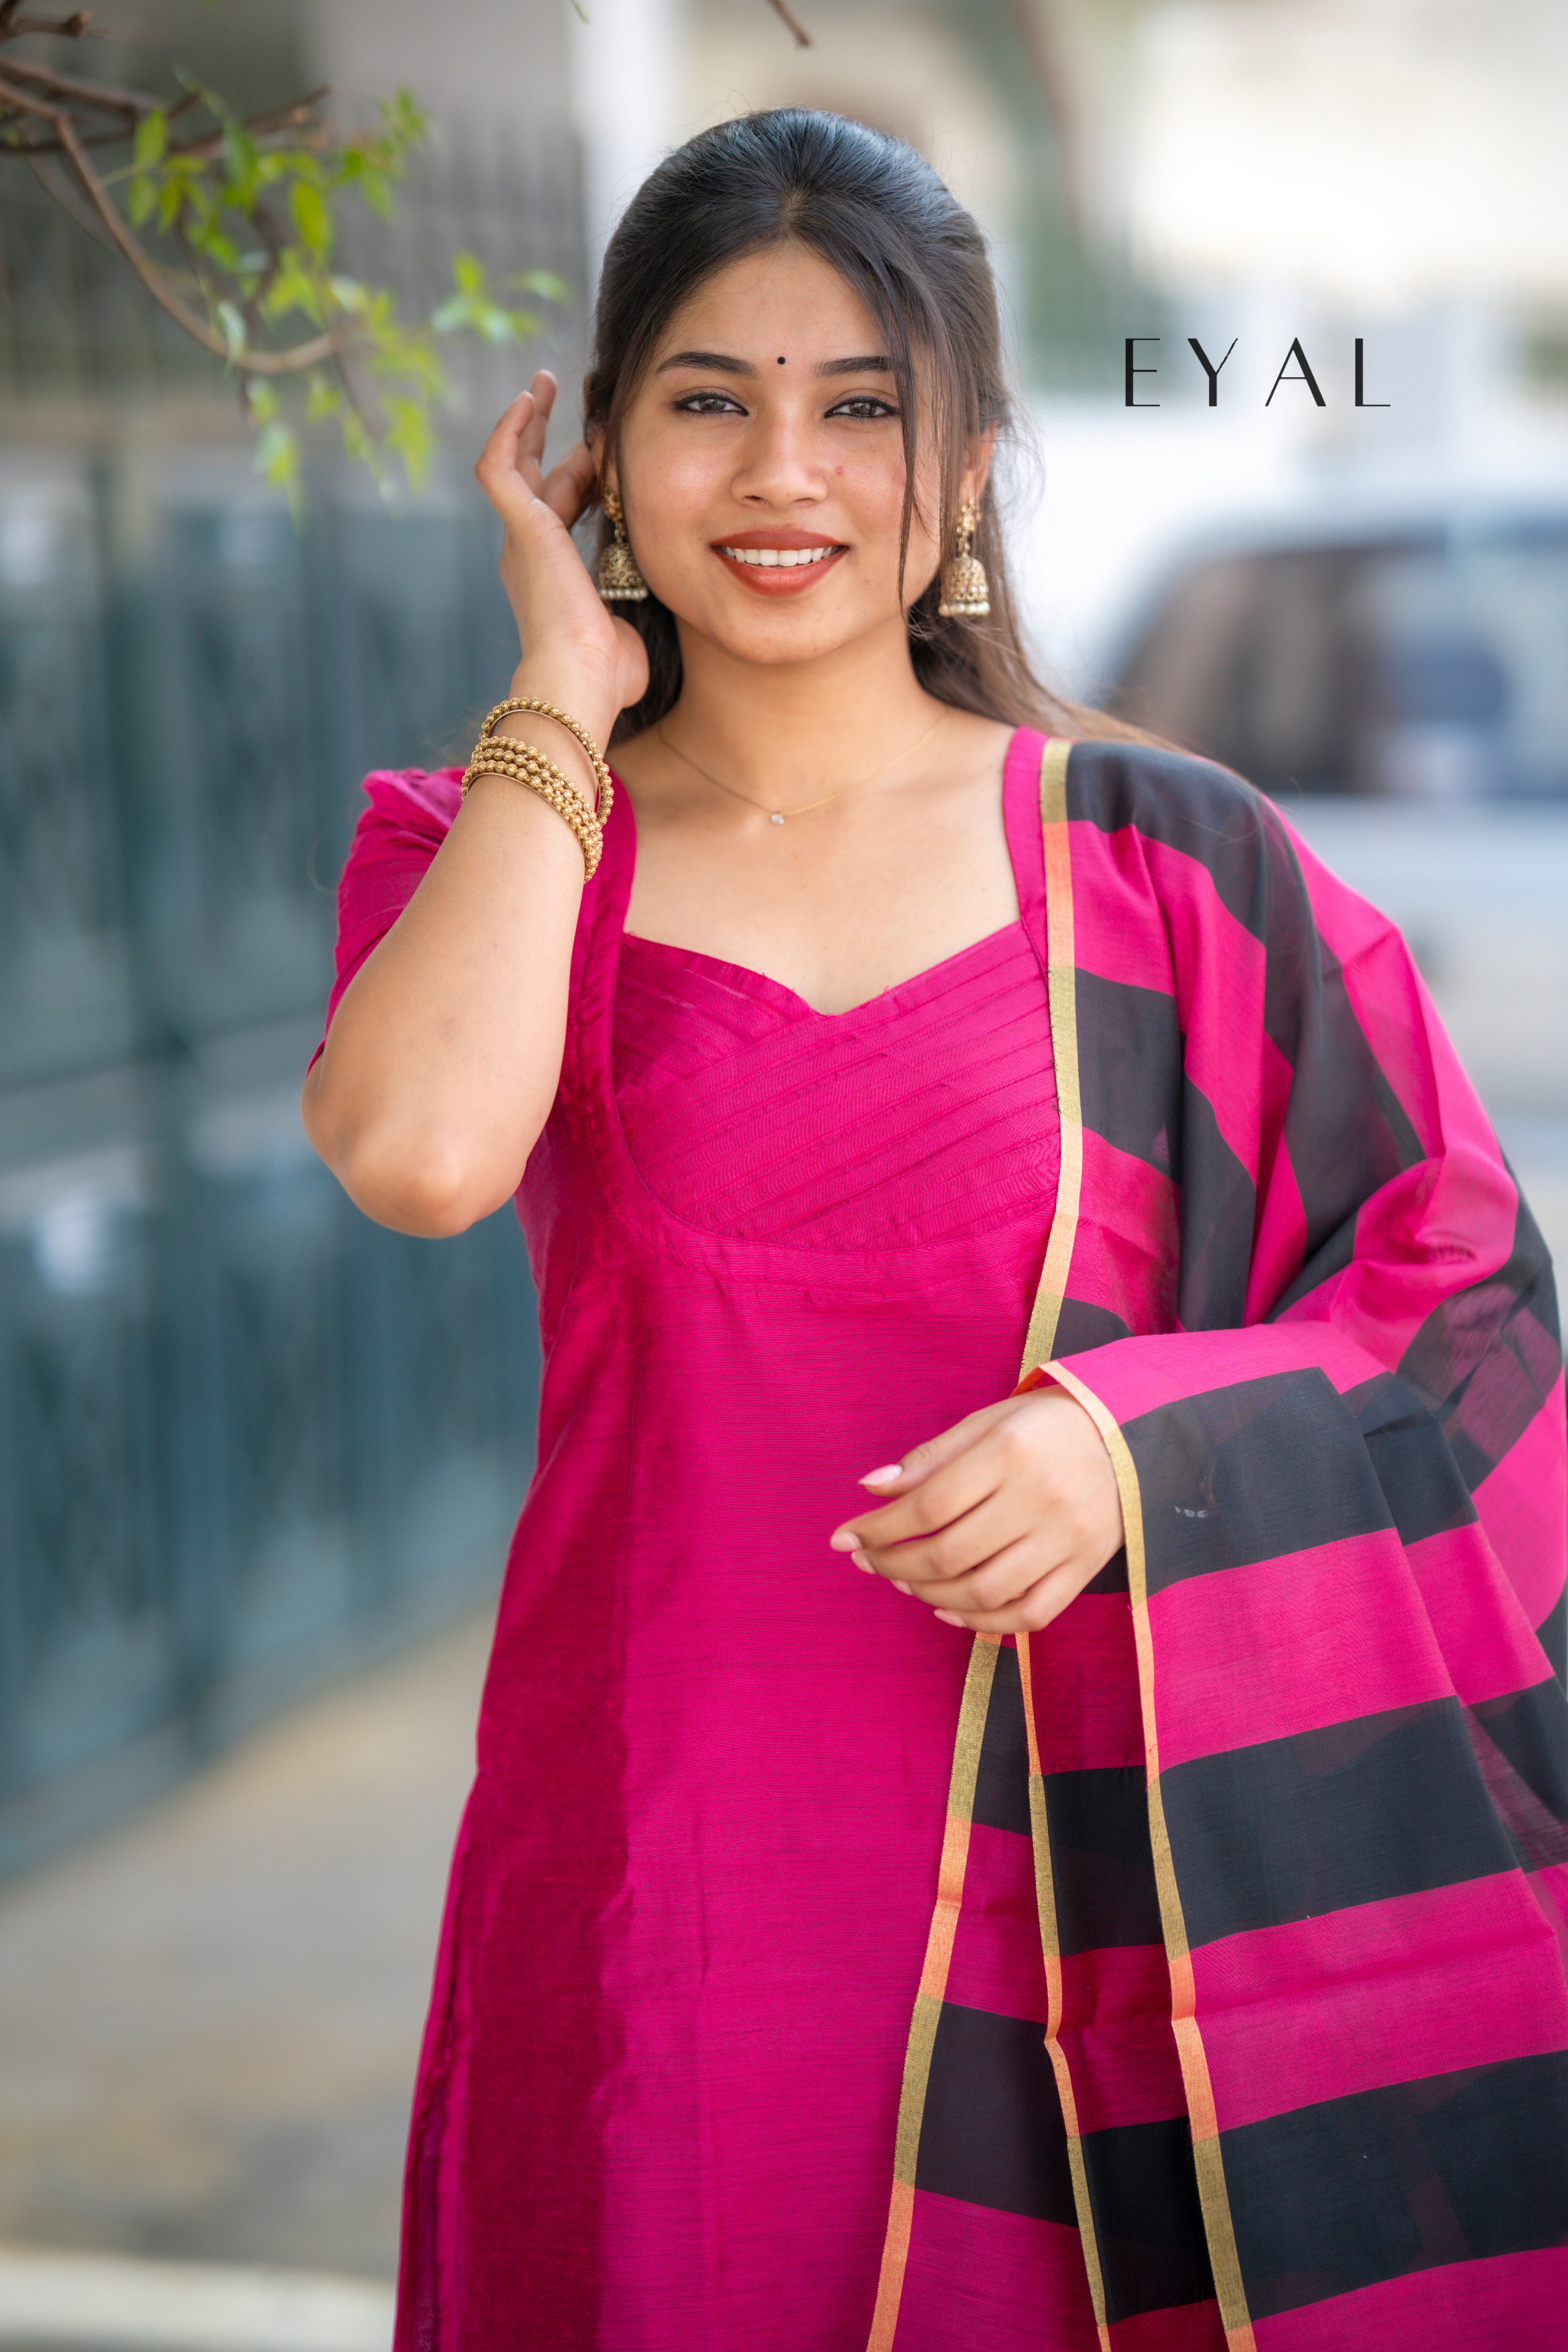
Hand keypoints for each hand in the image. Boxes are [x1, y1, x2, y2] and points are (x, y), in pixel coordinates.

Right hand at [474, 372, 647, 736]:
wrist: (581, 682)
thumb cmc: (608, 675)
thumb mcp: (630, 624)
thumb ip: (637, 604)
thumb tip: (657, 600)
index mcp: (552, 573)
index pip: (565, 506)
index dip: (587, 473)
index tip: (610, 446)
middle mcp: (529, 552)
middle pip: (538, 478)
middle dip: (549, 436)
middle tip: (563, 393)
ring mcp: (521, 538)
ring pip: (520, 465)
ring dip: (530, 423)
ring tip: (545, 384)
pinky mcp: (520, 527)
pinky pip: (499, 466)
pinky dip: (509, 431)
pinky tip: (526, 400)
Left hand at [829, 1387, 1123, 1634]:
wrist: (1130, 1436)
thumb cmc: (1046, 1426)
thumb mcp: (987, 1422)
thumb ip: (930, 1457)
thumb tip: (870, 1487)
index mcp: (1010, 1452)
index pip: (927, 1506)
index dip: (877, 1528)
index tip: (843, 1537)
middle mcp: (1041, 1499)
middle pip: (949, 1554)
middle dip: (893, 1564)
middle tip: (867, 1560)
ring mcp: (1067, 1539)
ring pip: (983, 1591)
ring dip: (928, 1593)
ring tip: (902, 1580)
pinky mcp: (1085, 1568)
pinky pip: (1029, 1615)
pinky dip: (982, 1622)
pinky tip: (948, 1608)